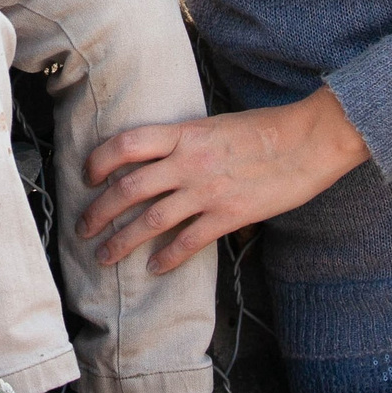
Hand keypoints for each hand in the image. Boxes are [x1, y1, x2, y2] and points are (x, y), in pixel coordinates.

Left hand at [77, 85, 370, 274]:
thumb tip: (161, 157)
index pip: (126, 144)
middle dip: (99, 212)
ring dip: (122, 241)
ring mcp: (206, 190)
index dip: (99, 160)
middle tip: (83, 228)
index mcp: (183, 133)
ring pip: (150, 220)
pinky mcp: (228, 215)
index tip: (87, 176)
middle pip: (128, 188)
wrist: (308, 140)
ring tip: (104, 256)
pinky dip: (168, 258)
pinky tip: (156, 268)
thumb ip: (185, 141)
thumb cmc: (265, 129)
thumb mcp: (214, 124)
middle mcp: (187, 161)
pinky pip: (188, 241)